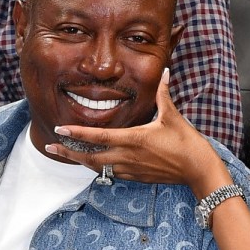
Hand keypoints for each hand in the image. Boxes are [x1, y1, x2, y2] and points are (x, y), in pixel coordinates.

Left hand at [45, 69, 231, 199]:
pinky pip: (112, 174)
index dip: (76, 134)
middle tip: (51, 146)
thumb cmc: (187, 142)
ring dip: (82, 161)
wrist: (198, 170)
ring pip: (98, 168)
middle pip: (90, 158)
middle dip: (68, 153)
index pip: (98, 137)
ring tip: (67, 155)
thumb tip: (165, 72)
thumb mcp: (173, 116)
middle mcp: (127, 157)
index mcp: (133, 139)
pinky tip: (94, 163)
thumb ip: (163, 93)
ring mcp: (131, 169)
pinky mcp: (137, 177)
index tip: (60, 129)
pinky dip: (99, 168)